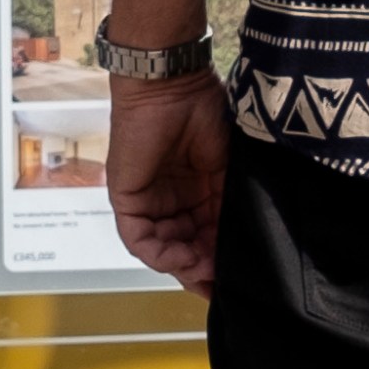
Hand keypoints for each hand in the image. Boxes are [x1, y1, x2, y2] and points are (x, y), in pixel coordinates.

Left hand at [108, 72, 231, 296]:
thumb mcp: (230, 169)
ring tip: (206, 270)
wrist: (173, 86)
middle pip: (186, 248)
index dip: (222, 260)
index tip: (239, 278)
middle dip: (203, 269)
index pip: (208, 237)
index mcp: (198, 192)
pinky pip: (139, 240)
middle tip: (222, 282)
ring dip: (184, 265)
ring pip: (164, 249)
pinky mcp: (127, 200)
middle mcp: (172, 201)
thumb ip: (231, 206)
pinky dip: (160, 255)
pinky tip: (182, 259)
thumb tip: (241, 246)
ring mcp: (148, 201)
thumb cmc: (205, 112)